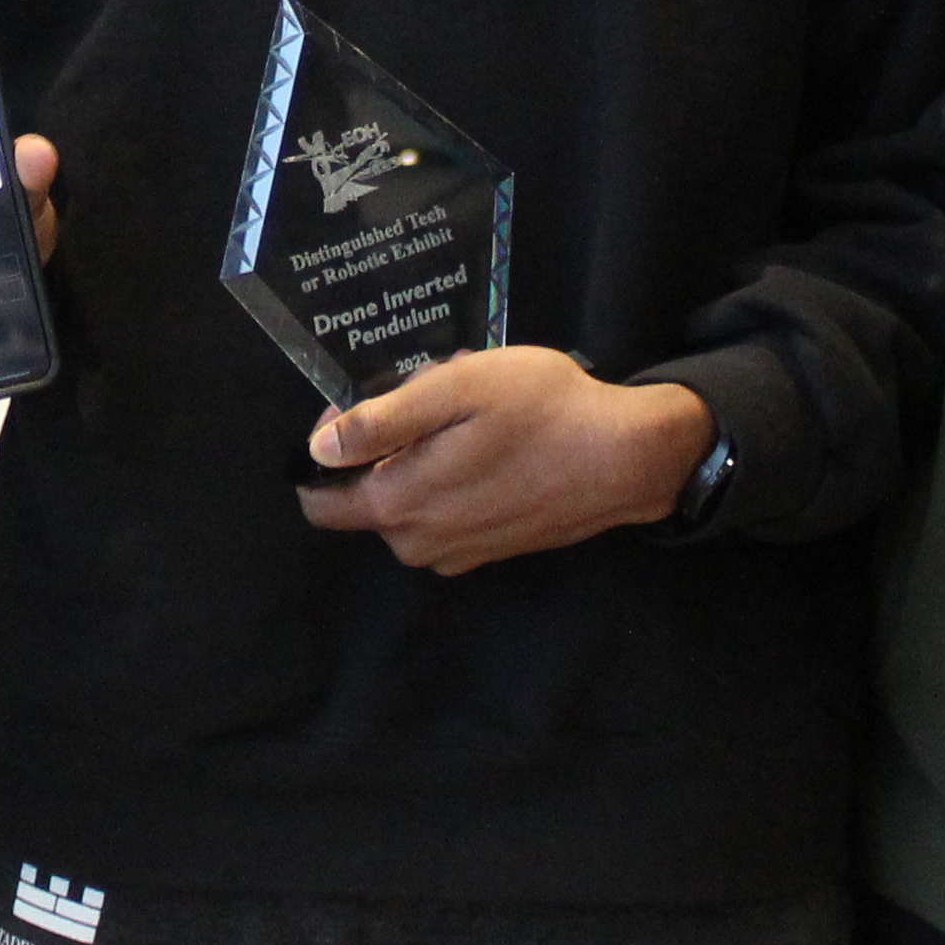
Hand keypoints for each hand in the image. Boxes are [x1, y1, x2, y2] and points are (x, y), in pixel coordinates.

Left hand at [296, 347, 712, 574]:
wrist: (626, 458)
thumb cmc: (541, 411)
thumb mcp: (454, 391)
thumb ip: (380, 422)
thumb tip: (318, 450)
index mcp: (399, 505)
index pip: (320, 500)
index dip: (326, 448)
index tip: (363, 402)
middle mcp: (421, 543)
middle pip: (365, 498)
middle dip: (383, 449)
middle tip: (432, 401)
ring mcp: (459, 553)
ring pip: (407, 505)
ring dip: (421, 462)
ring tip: (467, 417)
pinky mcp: (491, 551)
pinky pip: (444, 516)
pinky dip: (452, 483)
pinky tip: (490, 445)